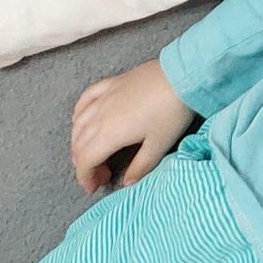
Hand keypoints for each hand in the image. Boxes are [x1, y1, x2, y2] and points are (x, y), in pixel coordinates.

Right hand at [69, 57, 195, 192]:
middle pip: (79, 144)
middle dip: (84, 164)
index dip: (86, 177)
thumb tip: (127, 182)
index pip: (85, 160)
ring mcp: (104, 97)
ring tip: (92, 152)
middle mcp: (99, 116)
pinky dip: (79, 113)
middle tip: (102, 174)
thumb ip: (141, 166)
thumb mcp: (160, 144)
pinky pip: (85, 98)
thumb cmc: (172, 112)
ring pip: (78, 123)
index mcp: (109, 134)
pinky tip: (80, 119)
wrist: (183, 74)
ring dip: (79, 142)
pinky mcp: (112, 83)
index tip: (95, 187)